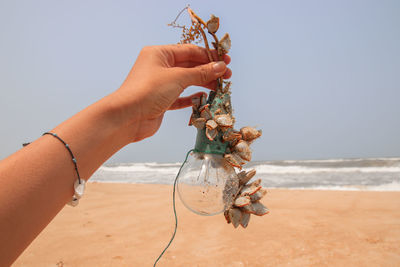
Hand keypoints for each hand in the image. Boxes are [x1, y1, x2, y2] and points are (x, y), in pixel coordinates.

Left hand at [113, 44, 231, 141]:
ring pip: (187, 81)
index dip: (209, 55)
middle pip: (189, 65)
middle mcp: (159, 67)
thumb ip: (200, 73)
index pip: (189, 50)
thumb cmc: (148, 91)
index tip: (225, 60)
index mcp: (159, 54)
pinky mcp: (162, 101)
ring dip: (203, 83)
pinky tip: (204, 96)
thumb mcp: (177, 78)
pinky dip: (192, 96)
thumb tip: (220, 67)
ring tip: (220, 87)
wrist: (128, 117)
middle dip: (208, 70)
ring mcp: (160, 84)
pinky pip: (181, 96)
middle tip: (227, 75)